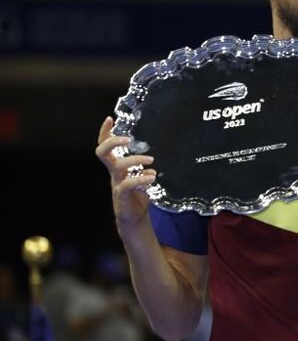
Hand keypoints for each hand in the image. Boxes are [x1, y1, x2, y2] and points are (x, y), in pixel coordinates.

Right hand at [95, 117, 155, 232]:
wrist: (134, 221)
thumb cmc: (137, 199)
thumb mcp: (141, 180)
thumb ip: (144, 170)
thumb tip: (153, 167)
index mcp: (116, 168)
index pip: (105, 147)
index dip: (104, 133)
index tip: (109, 119)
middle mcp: (113, 174)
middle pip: (102, 153)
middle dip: (112, 141)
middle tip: (128, 138)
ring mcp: (116, 184)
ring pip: (118, 166)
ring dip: (136, 159)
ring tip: (151, 160)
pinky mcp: (122, 196)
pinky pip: (128, 184)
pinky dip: (141, 179)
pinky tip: (152, 177)